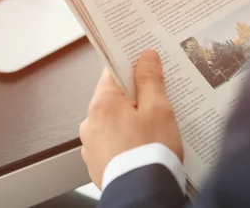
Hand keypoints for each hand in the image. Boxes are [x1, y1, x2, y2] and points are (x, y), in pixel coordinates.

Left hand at [79, 50, 182, 188]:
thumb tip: (145, 56)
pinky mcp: (98, 162)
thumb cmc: (151, 153)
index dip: (132, 66)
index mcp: (102, 103)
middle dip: (136, 97)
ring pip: (114, 120)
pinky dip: (126, 141)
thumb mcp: (158, 109)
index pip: (114, 71)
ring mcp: (92, 144)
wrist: (142, 196)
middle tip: (159, 103)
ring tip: (154, 131)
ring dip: (131, 121)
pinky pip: (113, 141)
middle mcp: (90, 122)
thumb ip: (150, 79)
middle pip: (115, 97)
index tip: (147, 66)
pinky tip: (144, 147)